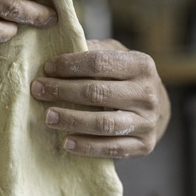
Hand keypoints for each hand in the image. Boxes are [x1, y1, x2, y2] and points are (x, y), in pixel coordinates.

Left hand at [30, 39, 170, 157]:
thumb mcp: (116, 56)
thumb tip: (59, 47)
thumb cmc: (125, 78)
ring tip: (48, 117)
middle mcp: (147, 93)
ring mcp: (147, 121)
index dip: (70, 65)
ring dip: (72, 120)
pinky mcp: (144, 145)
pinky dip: (87, 147)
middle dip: (63, 91)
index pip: (100, 63)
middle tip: (38, 90)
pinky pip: (111, 148)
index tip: (47, 68)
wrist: (157, 109)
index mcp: (141, 65)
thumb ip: (93, 51)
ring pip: (104, 123)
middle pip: (98, 93)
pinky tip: (66, 142)